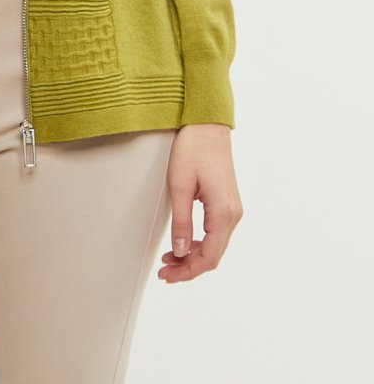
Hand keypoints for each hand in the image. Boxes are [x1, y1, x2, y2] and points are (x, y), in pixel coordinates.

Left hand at [158, 123, 242, 282]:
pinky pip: (216, 232)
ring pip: (215, 245)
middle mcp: (233, 214)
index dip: (188, 271)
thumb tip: (180, 252)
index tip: (168, 276)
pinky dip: (199, 242)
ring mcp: (232, 208)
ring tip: (170, 258)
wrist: (207, 123)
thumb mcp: (179, 185)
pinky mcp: (227, 202)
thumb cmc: (193, 148)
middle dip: (188, 267)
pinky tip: (183, 242)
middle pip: (213, 255)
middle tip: (164, 271)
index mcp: (223, 212)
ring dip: (193, 255)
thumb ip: (181, 222)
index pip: (208, 256)